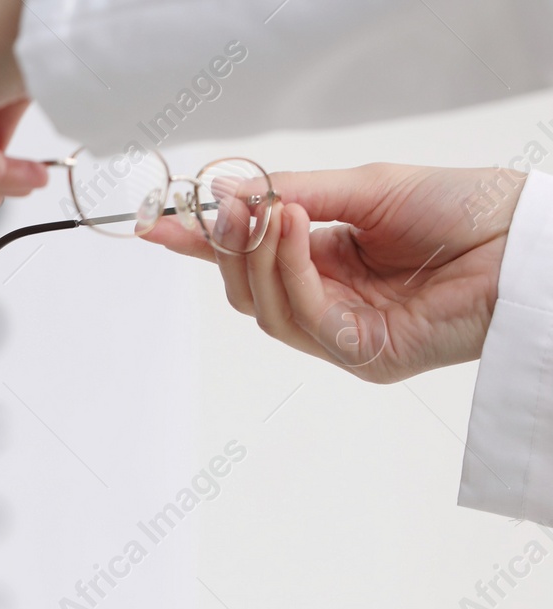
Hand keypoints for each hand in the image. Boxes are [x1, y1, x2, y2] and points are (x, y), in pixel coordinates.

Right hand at [140, 163, 526, 383]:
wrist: (524, 241)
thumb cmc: (464, 210)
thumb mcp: (364, 188)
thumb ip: (294, 193)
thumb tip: (227, 192)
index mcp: (329, 264)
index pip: (250, 259)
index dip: (201, 244)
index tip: (157, 222)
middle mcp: (332, 305)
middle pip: (245, 293)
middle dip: (227, 248)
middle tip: (225, 207)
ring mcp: (346, 336)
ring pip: (266, 310)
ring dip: (260, 256)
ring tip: (273, 209)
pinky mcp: (366, 356)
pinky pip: (305, 319)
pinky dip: (291, 271)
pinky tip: (297, 230)